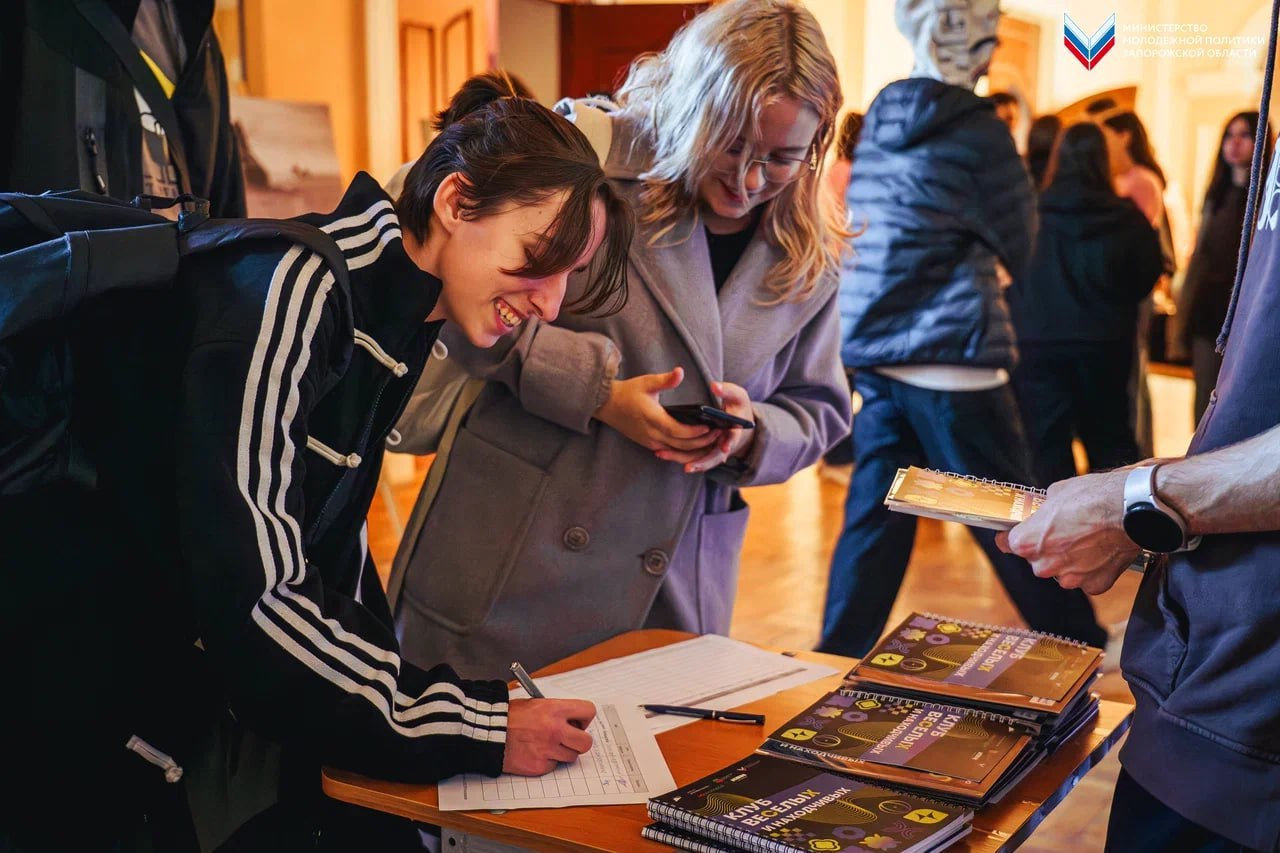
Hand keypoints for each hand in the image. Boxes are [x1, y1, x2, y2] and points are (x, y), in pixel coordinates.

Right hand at [502, 698, 596, 775]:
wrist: (487, 732)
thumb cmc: (509, 716)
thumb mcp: (535, 703)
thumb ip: (556, 712)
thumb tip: (572, 721)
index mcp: (555, 710)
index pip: (588, 711)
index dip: (584, 718)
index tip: (578, 722)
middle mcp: (555, 730)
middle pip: (586, 742)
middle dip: (579, 741)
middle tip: (569, 738)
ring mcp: (548, 750)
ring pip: (571, 757)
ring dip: (562, 752)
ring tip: (546, 744)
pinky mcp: (539, 766)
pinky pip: (553, 766)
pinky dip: (547, 761)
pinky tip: (534, 752)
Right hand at [594, 367, 721, 453]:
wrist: (606, 405)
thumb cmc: (627, 392)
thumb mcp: (647, 382)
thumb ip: (666, 380)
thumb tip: (680, 372)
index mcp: (653, 419)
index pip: (679, 431)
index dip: (696, 432)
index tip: (710, 427)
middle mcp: (652, 434)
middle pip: (681, 445)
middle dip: (701, 442)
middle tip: (718, 435)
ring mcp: (649, 442)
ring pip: (676, 452)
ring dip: (694, 449)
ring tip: (710, 441)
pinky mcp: (648, 444)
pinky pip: (669, 452)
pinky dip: (683, 451)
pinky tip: (695, 446)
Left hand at [656, 382, 755, 474]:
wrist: (739, 419)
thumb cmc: (736, 404)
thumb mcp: (736, 395)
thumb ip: (726, 391)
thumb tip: (714, 386)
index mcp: (735, 430)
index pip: (733, 438)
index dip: (729, 443)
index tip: (724, 448)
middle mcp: (725, 444)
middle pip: (714, 456)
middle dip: (701, 463)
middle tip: (688, 468)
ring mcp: (714, 449)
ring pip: (700, 459)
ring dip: (683, 461)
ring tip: (663, 455)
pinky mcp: (704, 451)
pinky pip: (692, 456)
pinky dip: (678, 456)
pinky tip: (661, 453)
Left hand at [996, 469, 1139, 594]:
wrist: (1132, 509)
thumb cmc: (1094, 498)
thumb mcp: (1057, 492)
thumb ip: (1043, 510)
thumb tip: (1043, 512)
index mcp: (1028, 542)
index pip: (1008, 544)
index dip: (1010, 538)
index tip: (1010, 537)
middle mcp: (1045, 564)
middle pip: (1037, 560)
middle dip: (1047, 549)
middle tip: (1064, 533)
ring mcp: (1071, 578)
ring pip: (1062, 572)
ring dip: (1069, 561)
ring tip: (1086, 540)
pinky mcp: (1095, 585)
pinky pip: (1087, 580)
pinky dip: (1092, 569)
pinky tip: (1100, 552)